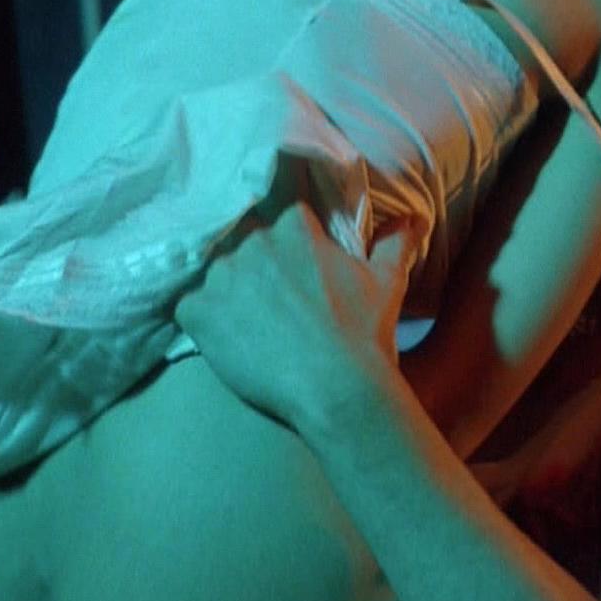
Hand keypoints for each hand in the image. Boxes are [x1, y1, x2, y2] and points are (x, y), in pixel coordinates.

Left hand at [174, 167, 418, 430]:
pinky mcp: (197, 311)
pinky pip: (189, 306)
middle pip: (241, 241)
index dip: (285, 237)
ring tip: (248, 324)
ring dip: (226, 292)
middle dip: (253, 264)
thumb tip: (411, 220)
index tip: (292, 262)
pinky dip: (203, 321)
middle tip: (271, 300)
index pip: (279, 212)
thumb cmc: (364, 335)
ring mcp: (221, 276)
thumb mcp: (386, 282)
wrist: (336, 389)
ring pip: (213, 274)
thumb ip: (395, 243)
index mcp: (293, 226)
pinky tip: (226, 341)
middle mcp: (252, 241)